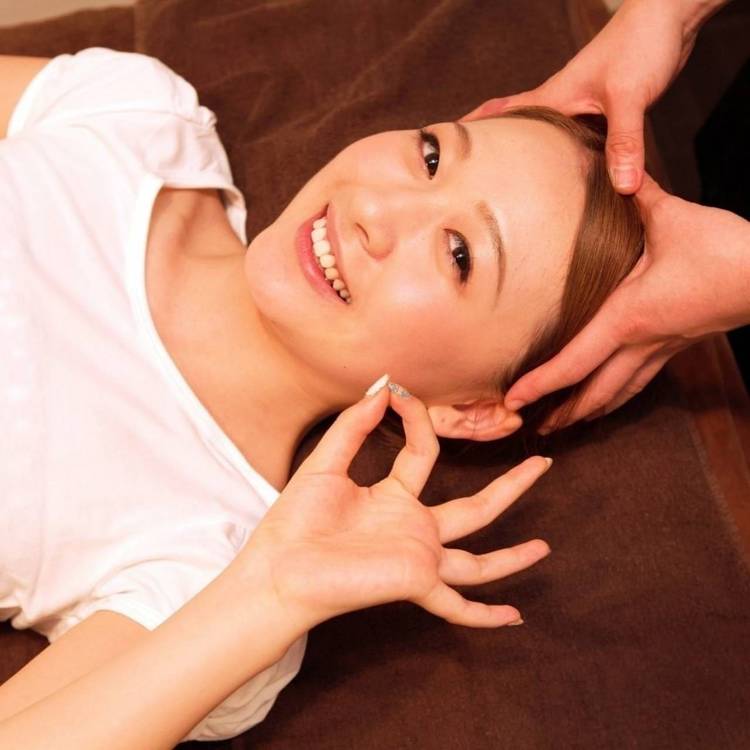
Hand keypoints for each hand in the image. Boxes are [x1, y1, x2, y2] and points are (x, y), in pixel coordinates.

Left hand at [237, 377, 551, 630]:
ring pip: (478, 560)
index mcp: (394, 498)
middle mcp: (414, 529)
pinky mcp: (414, 583)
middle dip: (511, 487)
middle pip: (475, 508)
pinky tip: (513, 617)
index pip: (425, 454)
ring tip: (545, 547)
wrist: (277, 568)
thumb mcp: (326, 464)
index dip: (419, 420)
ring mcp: (418, 558)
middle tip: (542, 465)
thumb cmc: (294, 520)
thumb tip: (383, 389)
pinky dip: (484, 614)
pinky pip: (456, 605)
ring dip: (511, 557)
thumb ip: (354, 427)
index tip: (402, 392)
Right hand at [462, 0, 706, 192]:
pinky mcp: (603, 113)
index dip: (473, 129)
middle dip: (496, 152)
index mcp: (553, 98)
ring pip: (547, 140)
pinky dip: (570, 161)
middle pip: (518, 130)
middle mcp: (561, 104)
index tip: (445, 148)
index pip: (501, 113)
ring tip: (516, 191)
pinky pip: (577, 143)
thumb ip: (623, 142)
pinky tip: (573, 179)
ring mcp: (581, 109)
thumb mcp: (628, 97)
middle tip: (477, 183)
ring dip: (532, 160)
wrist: (670, 17)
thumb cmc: (641, 44)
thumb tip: (622, 188)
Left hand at [504, 175, 749, 430]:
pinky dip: (618, 394)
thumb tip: (615, 172)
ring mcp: (663, 349)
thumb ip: (639, 196)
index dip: (541, 384)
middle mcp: (642, 342)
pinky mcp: (679, 345)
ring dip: (591, 410)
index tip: (514, 400)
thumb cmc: (726, 252)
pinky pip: (641, 380)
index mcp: (628, 317)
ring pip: (620, 392)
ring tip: (567, 423)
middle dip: (562, 412)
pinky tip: (613, 396)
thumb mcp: (674, 218)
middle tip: (533, 427)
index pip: (574, 361)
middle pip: (594, 391)